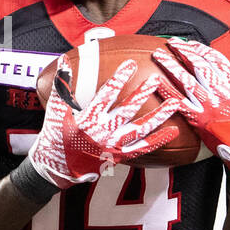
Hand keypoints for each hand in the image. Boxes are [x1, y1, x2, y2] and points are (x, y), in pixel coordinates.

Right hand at [28, 59, 184, 189]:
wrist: (56, 167)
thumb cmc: (55, 135)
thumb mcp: (54, 109)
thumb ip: (62, 85)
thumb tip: (65, 62)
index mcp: (87, 118)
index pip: (106, 94)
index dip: (119, 78)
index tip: (131, 64)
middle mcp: (102, 132)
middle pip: (127, 110)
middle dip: (143, 93)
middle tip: (155, 79)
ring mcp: (113, 146)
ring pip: (141, 129)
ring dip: (159, 115)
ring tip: (175, 103)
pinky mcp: (120, 156)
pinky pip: (144, 148)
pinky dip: (159, 140)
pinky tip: (174, 131)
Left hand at [152, 38, 229, 174]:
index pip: (215, 59)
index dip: (200, 49)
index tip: (188, 43)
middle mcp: (222, 92)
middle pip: (199, 66)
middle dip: (183, 51)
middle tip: (171, 42)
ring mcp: (210, 106)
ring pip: (187, 81)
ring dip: (171, 66)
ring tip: (158, 56)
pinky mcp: (200, 120)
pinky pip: (180, 103)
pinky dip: (168, 91)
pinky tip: (156, 83)